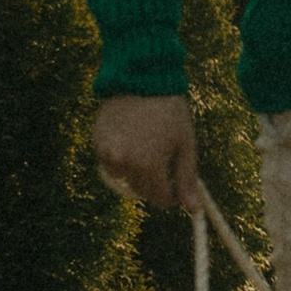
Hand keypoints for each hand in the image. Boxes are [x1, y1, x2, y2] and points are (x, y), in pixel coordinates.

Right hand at [93, 94, 199, 212]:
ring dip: (134, 168)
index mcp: (148, 166)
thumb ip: (187, 180)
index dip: (171, 193)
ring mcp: (106, 152)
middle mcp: (123, 163)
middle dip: (154, 180)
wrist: (141, 78)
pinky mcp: (95, 141)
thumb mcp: (185, 145)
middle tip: (163, 158)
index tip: (177, 182)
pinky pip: (110, 160)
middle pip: (140, 190)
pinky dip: (120, 154)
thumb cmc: (170, 112)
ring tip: (146, 142)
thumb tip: (194, 212)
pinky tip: (130, 134)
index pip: (160, 198)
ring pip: (123, 176)